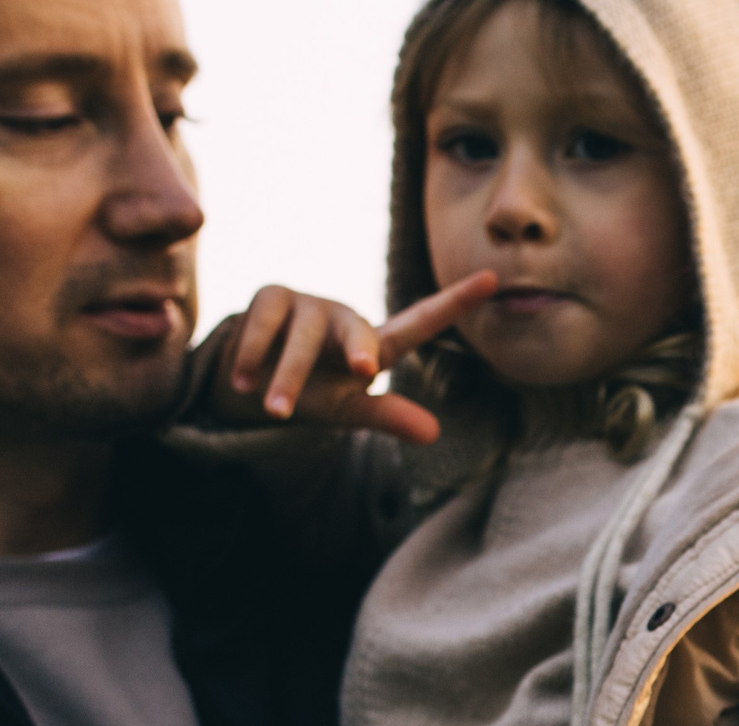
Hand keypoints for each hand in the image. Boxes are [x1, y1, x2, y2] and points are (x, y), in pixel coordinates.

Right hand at [207, 271, 498, 441]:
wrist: (251, 383)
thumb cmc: (313, 394)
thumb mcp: (349, 409)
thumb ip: (387, 416)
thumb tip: (433, 434)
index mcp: (377, 344)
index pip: (422, 322)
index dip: (456, 302)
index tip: (494, 279)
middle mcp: (348, 318)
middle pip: (358, 333)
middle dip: (357, 351)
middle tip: (362, 370)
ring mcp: (311, 303)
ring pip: (301, 338)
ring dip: (286, 377)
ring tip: (275, 408)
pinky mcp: (271, 296)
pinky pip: (262, 324)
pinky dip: (252, 356)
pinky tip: (244, 381)